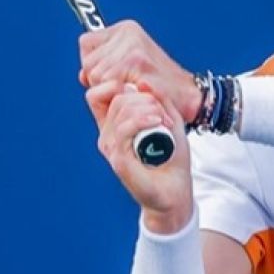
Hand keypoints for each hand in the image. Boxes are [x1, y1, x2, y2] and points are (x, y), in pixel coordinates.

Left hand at [78, 20, 201, 125]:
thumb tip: (83, 74)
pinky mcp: (137, 64)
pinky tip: (134, 94)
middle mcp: (129, 34)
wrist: (187, 98)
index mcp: (126, 29)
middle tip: (126, 85)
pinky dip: (118, 95)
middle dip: (100, 80)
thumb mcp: (130, 65)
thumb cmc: (159, 85)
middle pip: (89, 62)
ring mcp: (133, 48)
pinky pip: (107, 85)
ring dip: (109, 90)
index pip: (87, 43)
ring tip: (132, 90)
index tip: (114, 74)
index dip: (94, 64)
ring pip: (95, 75)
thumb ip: (104, 64)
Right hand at [85, 79, 193, 233]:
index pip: (99, 94)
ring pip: (121, 109)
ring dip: (149, 108)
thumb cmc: (172, 157)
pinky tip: (158, 122)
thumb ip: (160, 101)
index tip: (144, 92)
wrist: (175, 191)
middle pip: (117, 97)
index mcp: (115, 124)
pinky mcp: (119, 160)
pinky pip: (123, 130)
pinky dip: (142, 120)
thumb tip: (144, 83)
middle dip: (145, 98)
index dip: (116, 84)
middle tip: (165, 115)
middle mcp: (108, 135)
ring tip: (165, 122)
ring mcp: (111, 147)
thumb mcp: (170, 121)